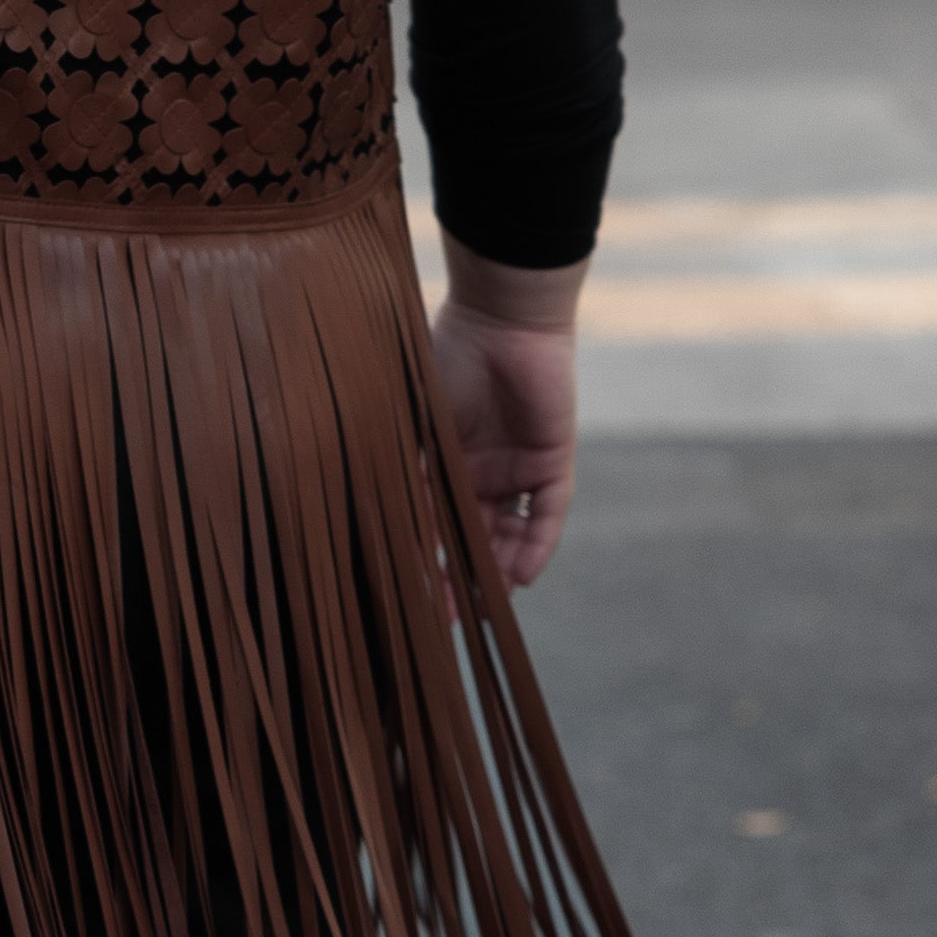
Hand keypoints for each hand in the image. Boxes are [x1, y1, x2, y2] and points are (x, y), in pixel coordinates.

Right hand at [428, 238, 585, 592]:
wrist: (502, 315)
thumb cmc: (448, 357)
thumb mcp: (417, 424)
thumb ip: (409, 473)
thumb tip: (384, 529)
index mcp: (447, 462)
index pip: (437, 523)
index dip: (425, 561)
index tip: (409, 599)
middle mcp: (483, 472)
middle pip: (474, 538)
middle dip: (462, 580)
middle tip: (444, 620)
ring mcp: (520, 468)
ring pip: (511, 534)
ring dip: (498, 572)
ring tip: (482, 609)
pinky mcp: (553, 461)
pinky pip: (548, 515)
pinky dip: (536, 547)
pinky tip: (520, 579)